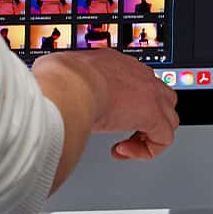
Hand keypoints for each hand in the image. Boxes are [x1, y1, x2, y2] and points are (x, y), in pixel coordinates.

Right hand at [35, 49, 178, 159]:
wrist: (69, 85)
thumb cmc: (58, 79)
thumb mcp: (54, 72)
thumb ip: (56, 78)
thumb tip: (44, 85)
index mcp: (113, 62)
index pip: (133, 80)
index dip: (124, 103)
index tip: (107, 114)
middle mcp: (136, 74)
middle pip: (160, 95)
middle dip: (146, 117)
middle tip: (124, 131)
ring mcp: (149, 93)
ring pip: (168, 117)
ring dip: (147, 135)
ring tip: (125, 146)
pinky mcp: (152, 115)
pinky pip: (164, 139)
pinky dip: (146, 150)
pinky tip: (122, 151)